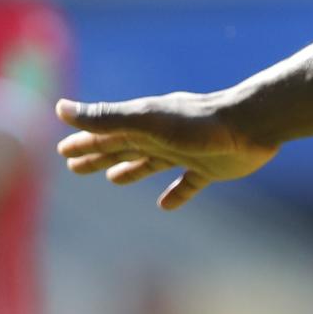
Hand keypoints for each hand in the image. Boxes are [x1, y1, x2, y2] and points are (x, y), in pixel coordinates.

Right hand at [56, 94, 277, 209]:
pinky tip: (166, 205)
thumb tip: (60, 109)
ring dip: (131, 170)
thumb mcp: (146, 121)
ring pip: (151, 162)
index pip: (106, 135)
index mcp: (145, 125)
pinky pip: (188, 183)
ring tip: (114, 178)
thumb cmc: (197, 123)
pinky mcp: (211, 169)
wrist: (252, 125)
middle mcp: (164, 136)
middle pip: (124, 148)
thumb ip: (106, 118)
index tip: (62, 151)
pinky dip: (176, 193)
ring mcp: (187, 152)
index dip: (84, 143)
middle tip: (74, 167)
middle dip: (99, 156)